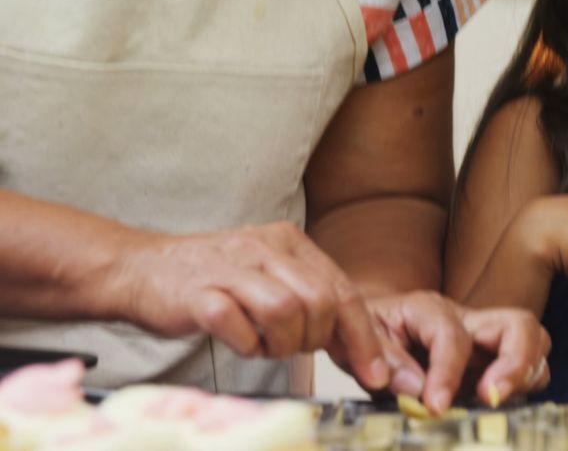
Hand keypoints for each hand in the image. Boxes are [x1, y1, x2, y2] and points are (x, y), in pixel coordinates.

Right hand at [116, 222, 390, 387]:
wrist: (140, 269)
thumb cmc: (213, 282)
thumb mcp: (273, 284)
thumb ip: (316, 309)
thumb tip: (366, 351)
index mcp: (291, 244)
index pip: (344, 291)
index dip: (364, 338)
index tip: (376, 373)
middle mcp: (266, 248)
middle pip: (322, 301)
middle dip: (317, 339)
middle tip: (294, 348)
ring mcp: (231, 267)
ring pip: (285, 310)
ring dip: (281, 343)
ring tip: (263, 345)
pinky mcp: (199, 291)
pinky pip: (236, 324)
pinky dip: (244, 344)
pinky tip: (237, 340)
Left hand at [335, 293, 549, 413]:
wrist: (367, 325)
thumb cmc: (366, 332)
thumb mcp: (357, 341)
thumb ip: (386, 362)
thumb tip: (416, 389)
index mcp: (428, 309)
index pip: (453, 335)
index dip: (447, 372)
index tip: (436, 406)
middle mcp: (466, 318)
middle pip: (518, 324)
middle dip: (516, 362)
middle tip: (492, 397)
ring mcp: (485, 338)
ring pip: (533, 342)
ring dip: (524, 375)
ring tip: (494, 403)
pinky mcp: (492, 359)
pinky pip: (528, 367)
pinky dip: (522, 387)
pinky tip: (494, 405)